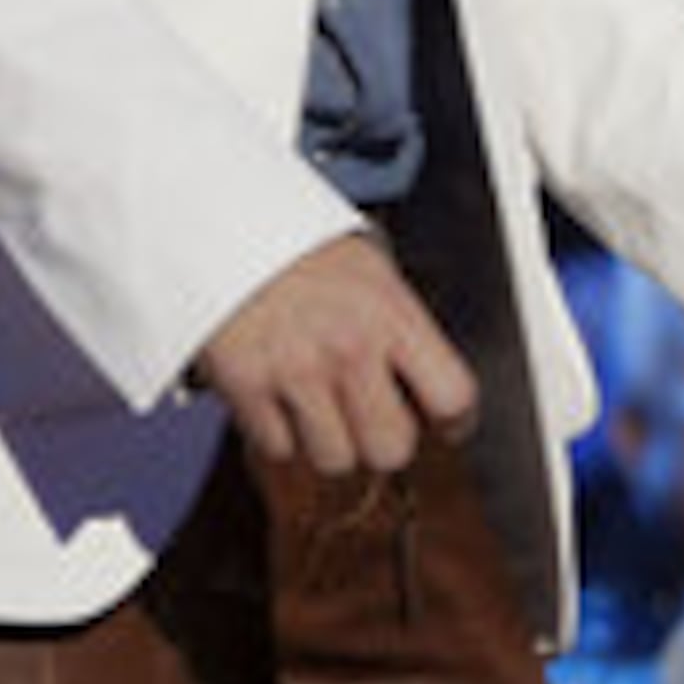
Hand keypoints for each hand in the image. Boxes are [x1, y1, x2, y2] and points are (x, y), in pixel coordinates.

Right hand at [194, 231, 478, 476]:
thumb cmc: (304, 250)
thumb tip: (429, 389)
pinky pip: (279, 449)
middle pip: (392, 448)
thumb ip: (402, 330)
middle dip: (386, 443)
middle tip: (374, 424)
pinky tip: (282, 400)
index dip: (456, 421)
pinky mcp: (247, 386)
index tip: (447, 424)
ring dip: (330, 444)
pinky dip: (280, 435)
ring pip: (335, 460)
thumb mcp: (374, 275)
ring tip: (323, 410)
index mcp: (392, 313)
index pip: (452, 396)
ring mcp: (297, 369)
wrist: (227, 223)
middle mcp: (350, 345)